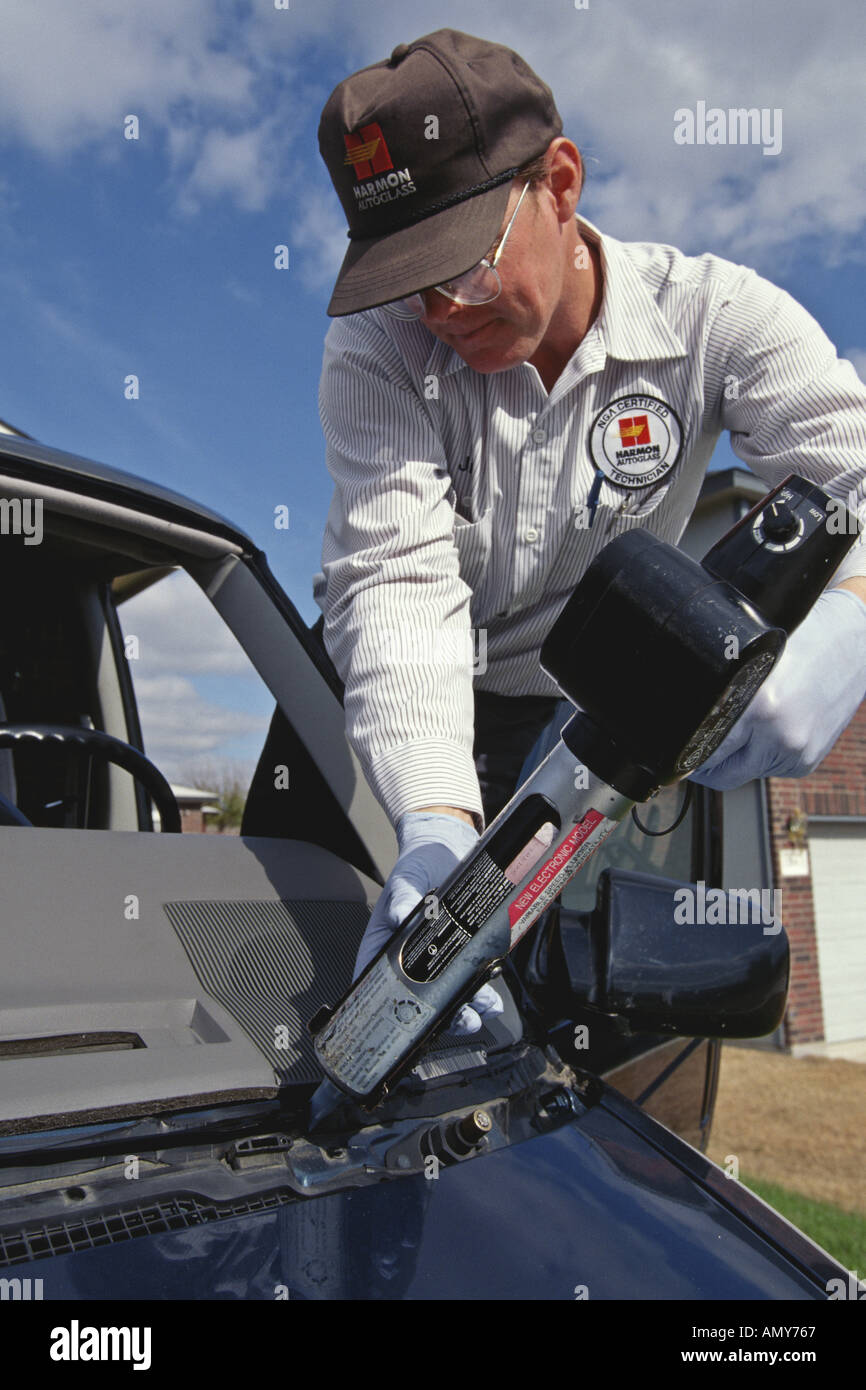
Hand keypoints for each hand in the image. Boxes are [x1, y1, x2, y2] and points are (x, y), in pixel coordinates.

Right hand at [355, 810, 503, 1035]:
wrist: (447, 848)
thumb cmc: (416, 865)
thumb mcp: (406, 879)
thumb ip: (403, 898)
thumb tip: (401, 915)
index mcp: (386, 946)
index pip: (378, 984)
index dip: (387, 1008)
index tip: (402, 1023)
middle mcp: (411, 959)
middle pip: (419, 999)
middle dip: (438, 1016)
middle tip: (458, 1021)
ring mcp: (438, 958)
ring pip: (447, 995)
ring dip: (464, 1008)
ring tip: (480, 1014)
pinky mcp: (462, 952)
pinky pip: (468, 978)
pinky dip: (480, 991)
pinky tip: (491, 998)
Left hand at [692, 588, 865, 789]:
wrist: (853, 644)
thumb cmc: (802, 644)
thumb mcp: (752, 665)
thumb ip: (725, 698)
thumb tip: (693, 728)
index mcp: (760, 708)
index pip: (707, 751)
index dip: (688, 758)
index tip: (677, 759)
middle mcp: (780, 737)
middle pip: (724, 775)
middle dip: (707, 768)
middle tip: (695, 756)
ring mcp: (797, 753)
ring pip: (748, 773)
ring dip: (739, 759)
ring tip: (747, 727)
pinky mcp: (808, 761)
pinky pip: (771, 768)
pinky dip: (764, 755)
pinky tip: (771, 729)